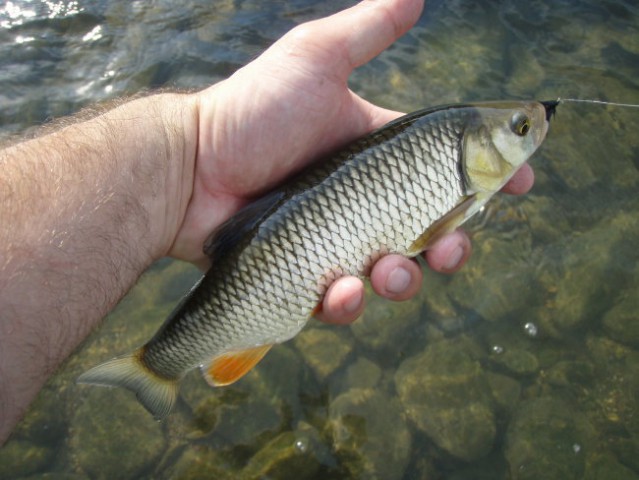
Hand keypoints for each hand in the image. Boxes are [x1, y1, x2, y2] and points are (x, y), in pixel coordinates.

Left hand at [168, 0, 533, 323]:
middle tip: (452, 250)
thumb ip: (367, 31)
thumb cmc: (250, 113)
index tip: (522, 184)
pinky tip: (342, 290)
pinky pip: (340, 300)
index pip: (445, 171)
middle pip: (428, 235)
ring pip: (392, 275)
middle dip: (452, 247)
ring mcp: (335, 243)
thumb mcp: (314, 61)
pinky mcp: (304, 278)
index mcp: (376, 157)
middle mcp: (362, 204)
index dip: (488, 179)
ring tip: (391, 271)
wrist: (190, 168)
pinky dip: (348, 302)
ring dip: (404, 280)